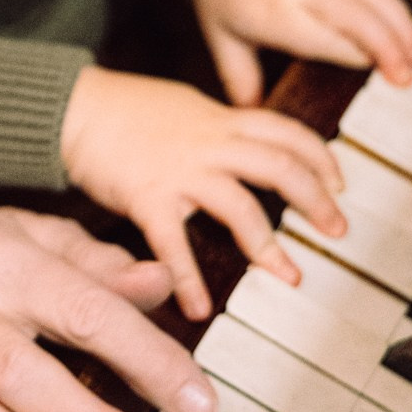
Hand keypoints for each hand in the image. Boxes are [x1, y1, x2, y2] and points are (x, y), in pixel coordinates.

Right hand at [60, 64, 344, 319]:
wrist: (73, 107)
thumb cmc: (122, 108)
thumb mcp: (183, 104)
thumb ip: (216, 126)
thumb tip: (245, 138)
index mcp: (220, 120)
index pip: (287, 132)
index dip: (321, 158)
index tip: (338, 182)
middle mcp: (209, 143)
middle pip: (281, 167)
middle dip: (317, 201)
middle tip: (336, 230)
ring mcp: (180, 170)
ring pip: (243, 206)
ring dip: (271, 246)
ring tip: (290, 276)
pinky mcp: (147, 196)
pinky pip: (175, 243)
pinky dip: (189, 278)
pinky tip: (198, 306)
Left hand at [193, 0, 411, 105]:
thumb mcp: (220, 38)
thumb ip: (239, 78)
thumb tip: (252, 117)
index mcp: (271, 10)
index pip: (318, 32)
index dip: (350, 50)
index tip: (374, 71)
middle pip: (353, 12)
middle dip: (385, 44)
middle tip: (407, 77)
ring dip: (401, 21)